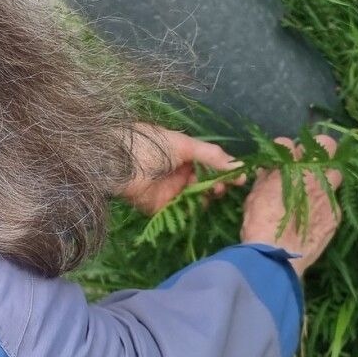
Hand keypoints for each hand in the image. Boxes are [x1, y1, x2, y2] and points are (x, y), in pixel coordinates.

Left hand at [118, 124, 243, 214]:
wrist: (117, 161)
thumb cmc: (148, 144)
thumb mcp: (183, 144)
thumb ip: (211, 155)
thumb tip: (239, 165)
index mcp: (181, 153)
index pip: (208, 164)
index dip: (224, 170)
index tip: (240, 177)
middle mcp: (177, 172)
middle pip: (204, 182)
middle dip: (217, 184)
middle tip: (224, 186)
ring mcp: (169, 191)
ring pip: (195, 198)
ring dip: (207, 196)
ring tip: (214, 191)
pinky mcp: (160, 208)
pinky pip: (181, 212)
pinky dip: (193, 210)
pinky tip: (202, 204)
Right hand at [241, 135, 341, 275]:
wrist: (276, 256)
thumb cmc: (258, 224)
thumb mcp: (254, 196)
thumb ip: (265, 179)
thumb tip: (269, 170)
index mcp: (287, 167)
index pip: (287, 143)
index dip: (284, 149)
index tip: (282, 158)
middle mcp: (311, 175)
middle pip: (326, 145)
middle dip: (320, 149)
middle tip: (310, 160)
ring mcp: (328, 194)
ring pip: (337, 172)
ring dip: (327, 176)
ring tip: (316, 188)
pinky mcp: (335, 214)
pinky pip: (334, 201)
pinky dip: (325, 204)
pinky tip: (315, 215)